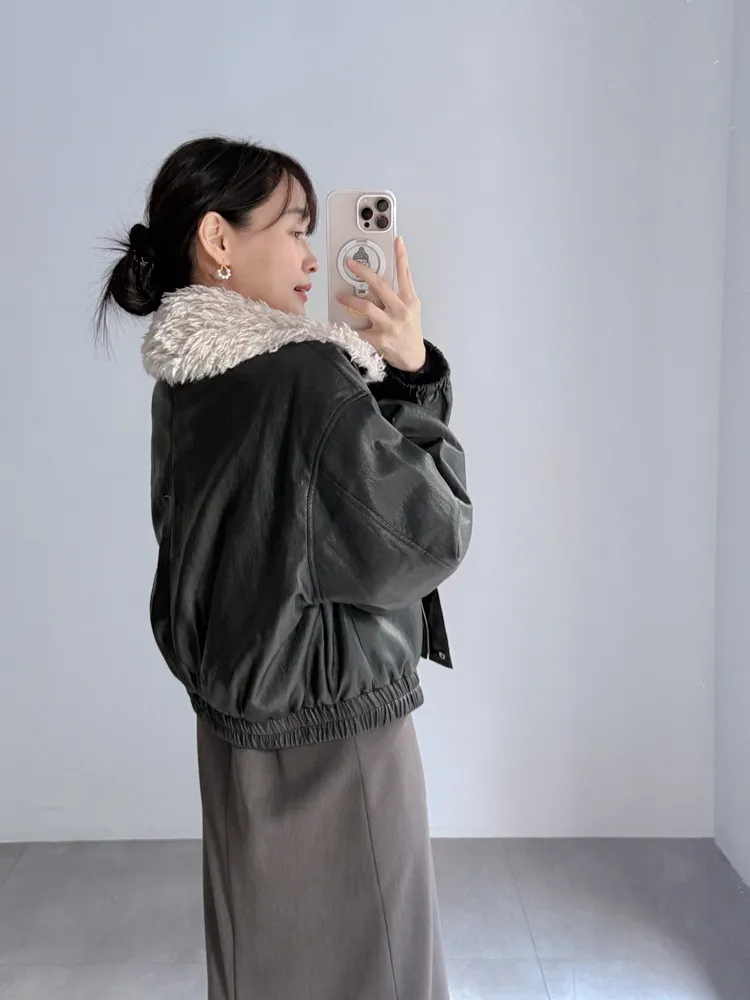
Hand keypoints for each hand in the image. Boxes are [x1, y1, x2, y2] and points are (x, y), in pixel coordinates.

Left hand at [337, 236, 425, 372]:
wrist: (414, 358)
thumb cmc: (410, 330)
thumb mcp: (412, 308)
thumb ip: (401, 292)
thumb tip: (382, 277)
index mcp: (409, 300)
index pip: (405, 274)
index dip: (401, 256)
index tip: (396, 239)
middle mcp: (401, 310)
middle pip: (380, 286)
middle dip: (364, 272)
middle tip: (350, 264)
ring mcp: (390, 325)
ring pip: (367, 307)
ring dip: (350, 300)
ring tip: (340, 296)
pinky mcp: (379, 339)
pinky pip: (359, 330)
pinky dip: (348, 327)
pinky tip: (339, 324)